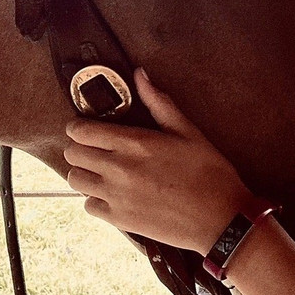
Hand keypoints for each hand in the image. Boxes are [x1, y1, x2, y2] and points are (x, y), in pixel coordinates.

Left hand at [63, 68, 253, 254]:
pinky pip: (88, 206)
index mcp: (136, 143)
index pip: (82, 131)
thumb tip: (140, 75)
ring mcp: (117, 196)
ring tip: (102, 171)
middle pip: (73, 153)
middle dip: (80, 147)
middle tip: (95, 149)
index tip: (85, 128)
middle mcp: (120, 168)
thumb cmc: (210, 174)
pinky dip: (95, 199)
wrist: (221, 219)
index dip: (78, 127)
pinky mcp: (119, 220)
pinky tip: (113, 194)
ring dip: (85, 172)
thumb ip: (159, 103)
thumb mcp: (189, 132)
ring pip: (75, 180)